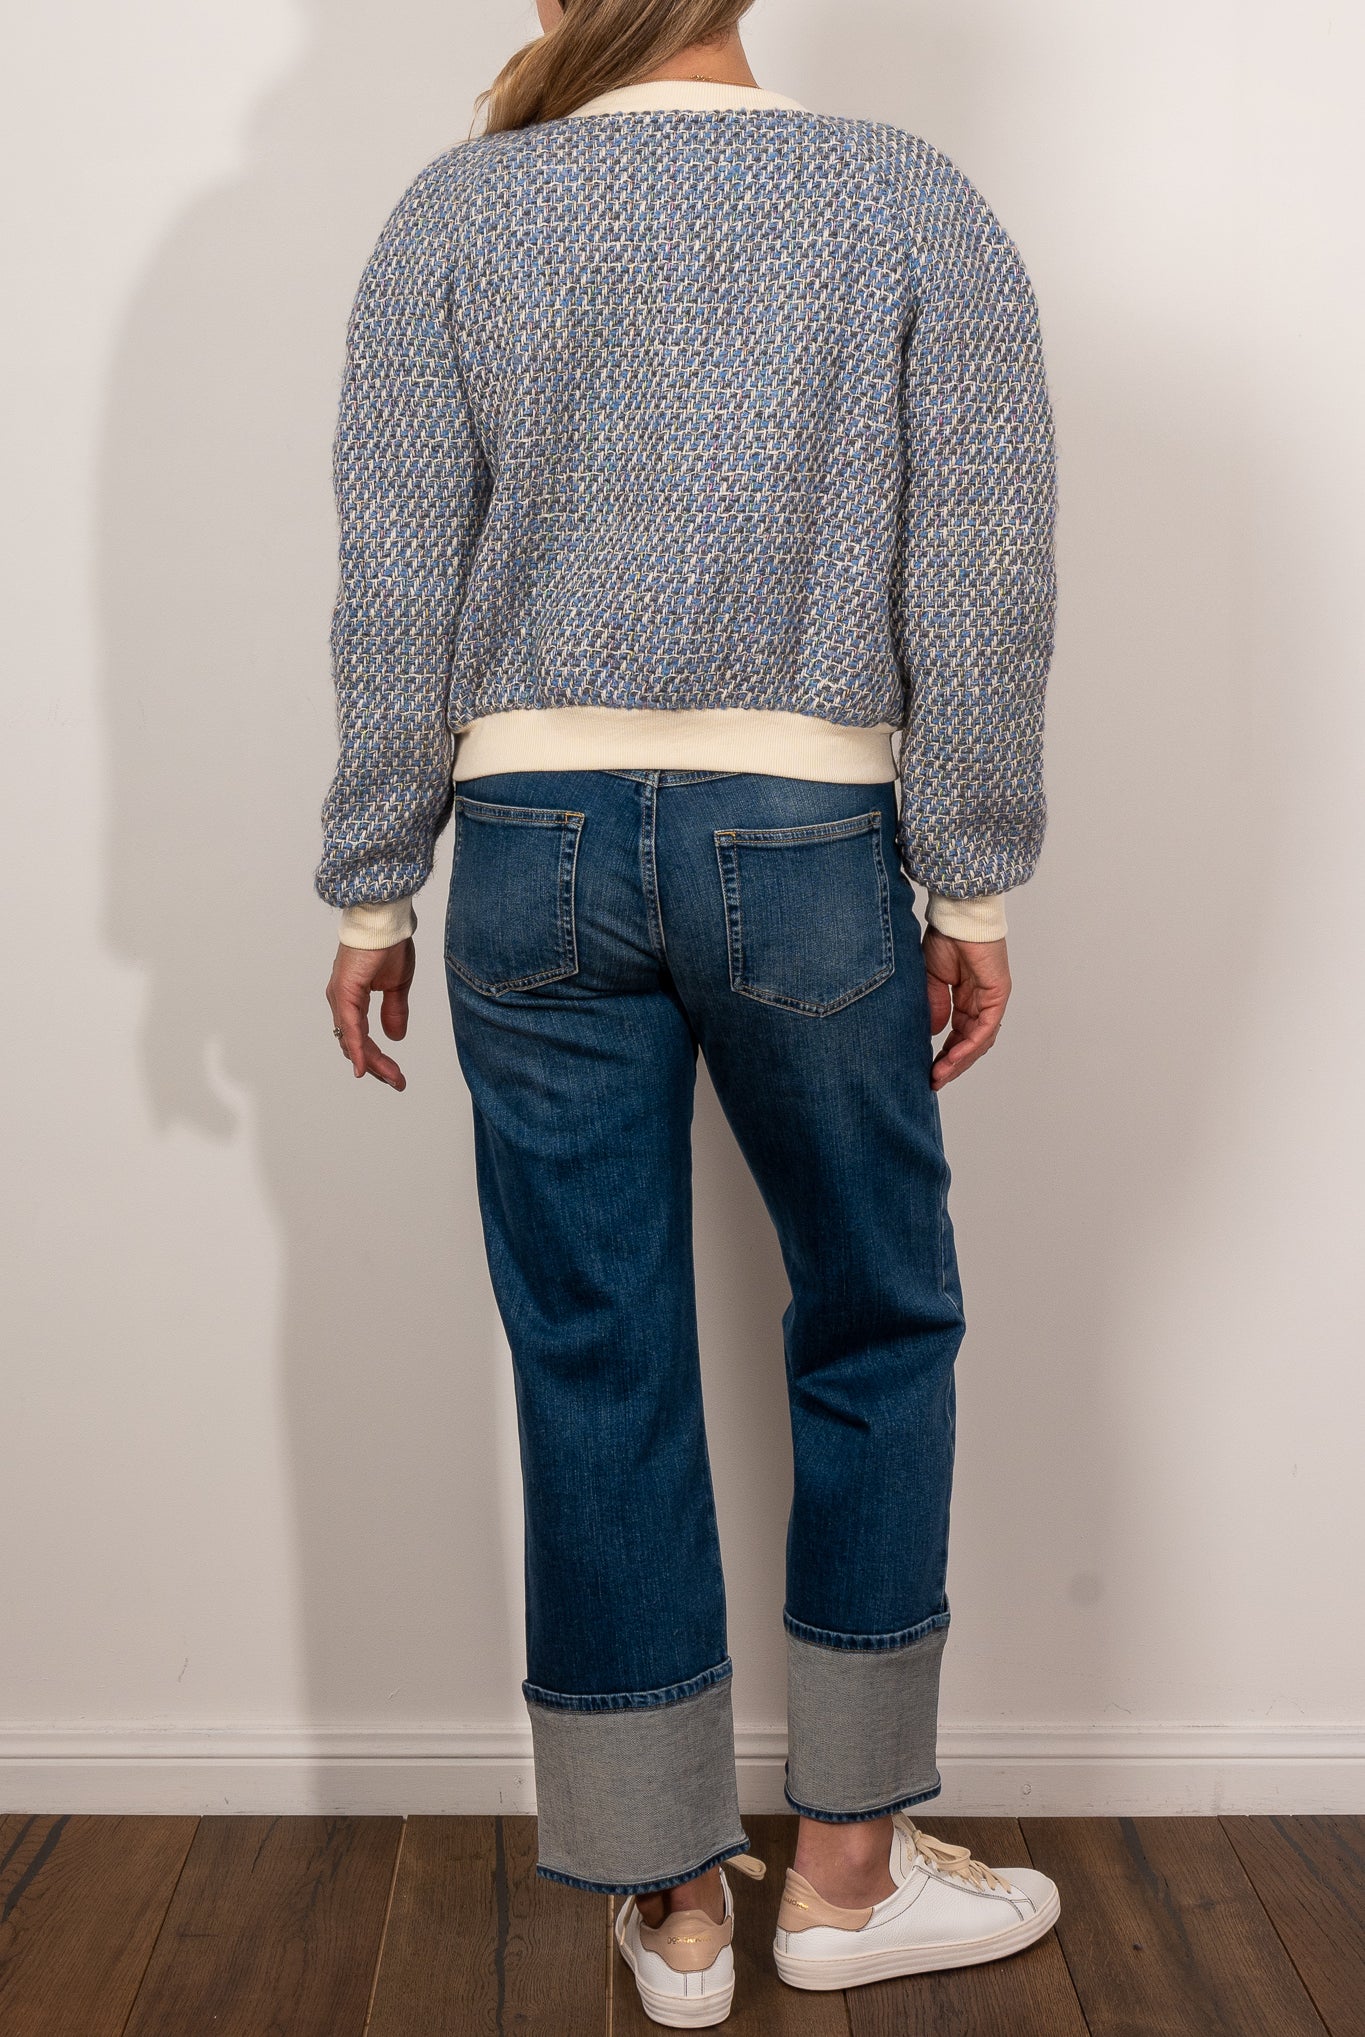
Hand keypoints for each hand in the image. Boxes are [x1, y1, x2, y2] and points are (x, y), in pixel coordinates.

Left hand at [326, 939, 413, 1090]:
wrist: (385, 920)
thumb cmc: (389, 944)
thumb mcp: (397, 986)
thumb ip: (394, 1011)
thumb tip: (395, 1037)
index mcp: (351, 999)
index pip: (361, 1037)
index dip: (377, 1058)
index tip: (396, 1076)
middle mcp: (341, 1001)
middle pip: (354, 1044)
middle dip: (376, 1066)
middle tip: (397, 1082)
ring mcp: (340, 997)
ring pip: (352, 1040)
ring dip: (372, 1062)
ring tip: (392, 1078)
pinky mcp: (344, 992)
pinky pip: (350, 1028)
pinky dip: (357, 1048)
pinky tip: (364, 1065)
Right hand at [922, 930, 1010, 1089]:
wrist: (958, 916)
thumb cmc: (946, 938)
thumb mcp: (931, 979)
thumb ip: (935, 1006)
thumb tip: (935, 1034)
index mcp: (968, 998)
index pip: (960, 1035)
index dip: (946, 1055)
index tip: (929, 1072)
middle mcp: (983, 1002)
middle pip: (972, 1044)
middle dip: (953, 1064)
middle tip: (934, 1081)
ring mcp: (992, 1000)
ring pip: (980, 1041)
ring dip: (960, 1060)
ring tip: (940, 1074)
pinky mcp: (997, 995)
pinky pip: (985, 1028)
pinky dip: (969, 1045)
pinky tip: (952, 1058)